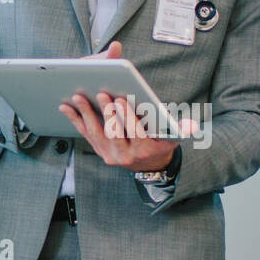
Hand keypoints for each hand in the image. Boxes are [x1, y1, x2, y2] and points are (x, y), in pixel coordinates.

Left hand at [59, 41, 190, 171]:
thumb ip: (182, 129)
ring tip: (79, 97)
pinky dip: (76, 119)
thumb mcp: (173, 137)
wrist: (149, 166)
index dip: (128, 116)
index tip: (123, 99)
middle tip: (101, 93)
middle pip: (114, 132)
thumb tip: (193, 126)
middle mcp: (126, 156)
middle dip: (107, 112)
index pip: (136, 132)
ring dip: (87, 114)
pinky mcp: (100, 151)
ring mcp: (111, 155)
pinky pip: (86, 134)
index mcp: (145, 150)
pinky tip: (66, 107)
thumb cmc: (160, 143)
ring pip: (97, 133)